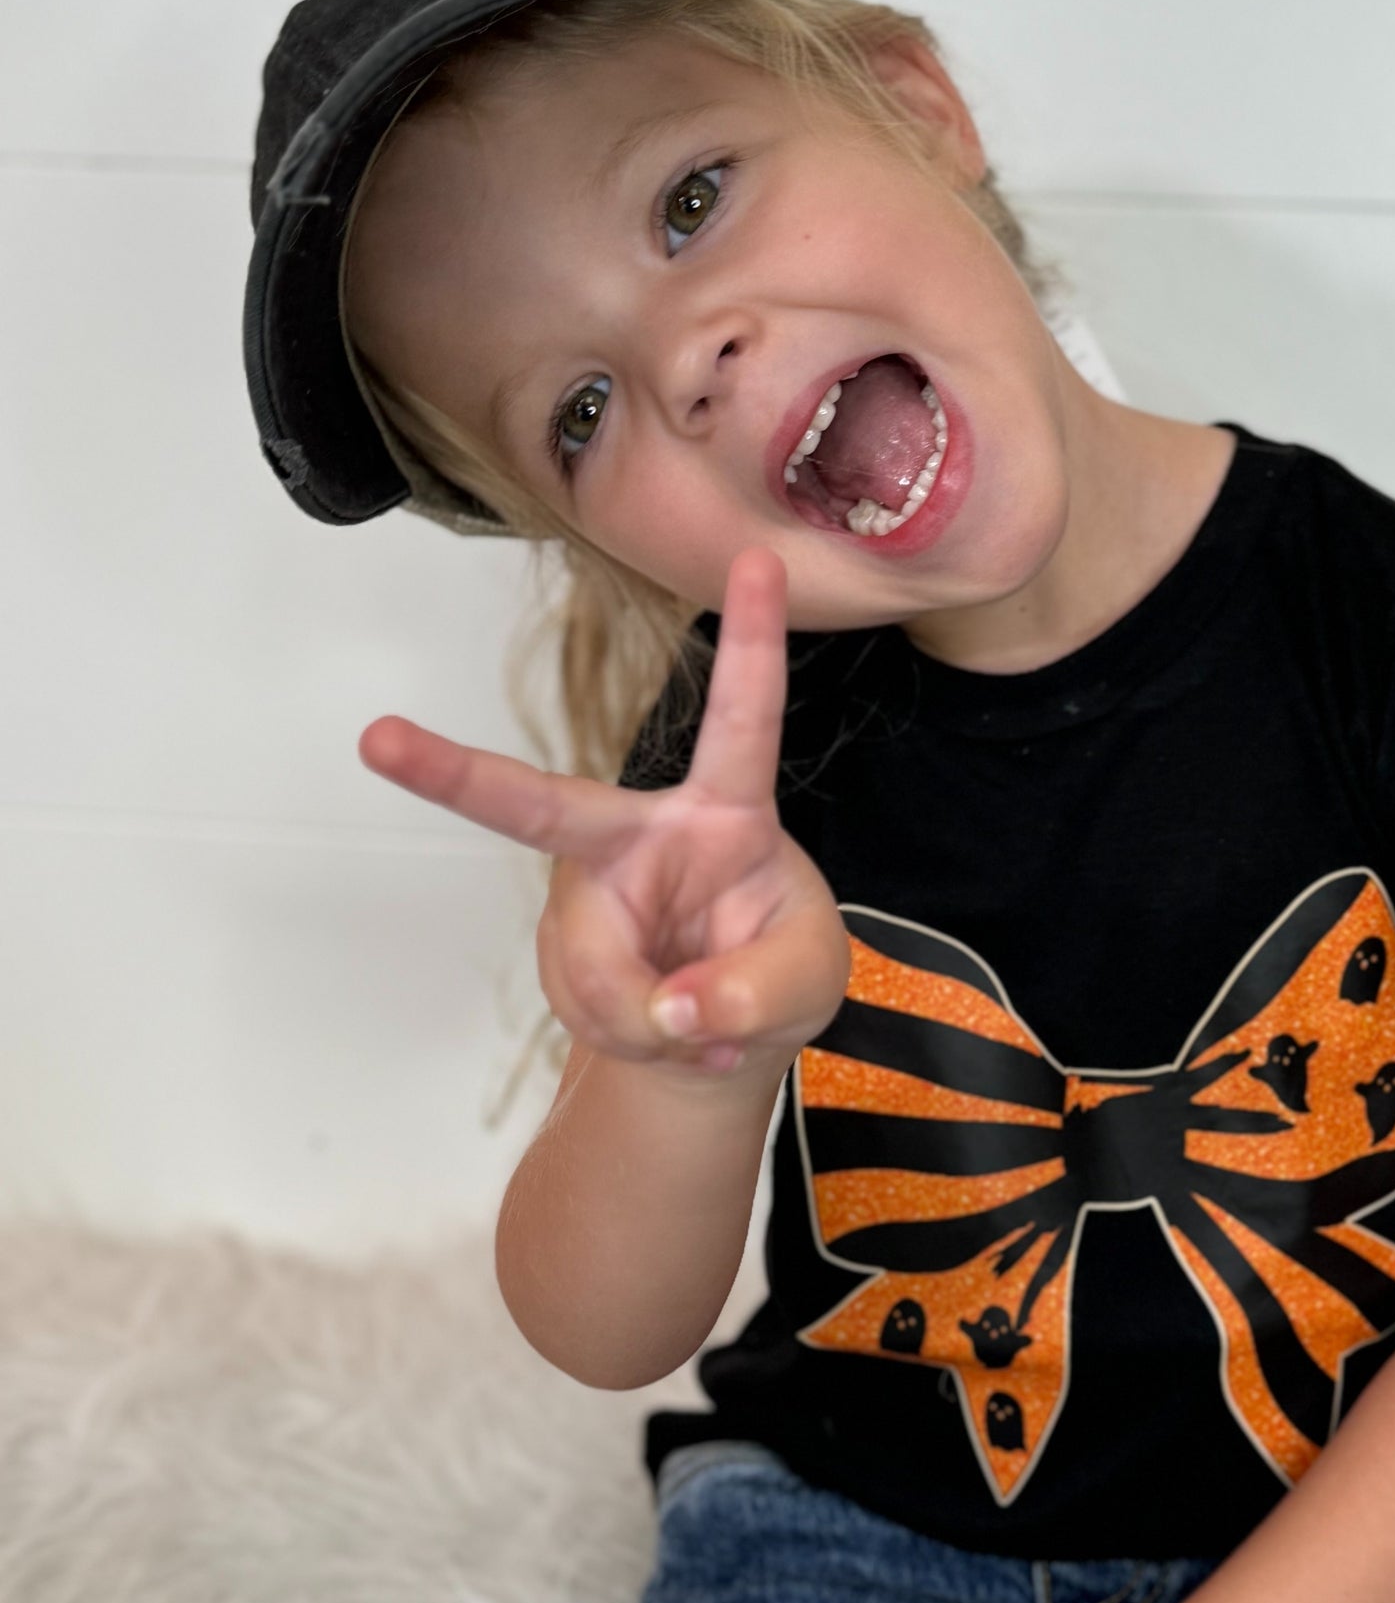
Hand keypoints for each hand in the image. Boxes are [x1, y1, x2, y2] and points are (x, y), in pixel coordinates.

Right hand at [357, 546, 851, 1074]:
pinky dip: (634, 1035)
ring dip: (652, 1014)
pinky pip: (589, 1005)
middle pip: (543, 805)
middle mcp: (641, 836)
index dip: (751, 641)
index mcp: (724, 812)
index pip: (743, 719)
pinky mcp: (564, 951)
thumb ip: (760, 990)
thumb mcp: (809, 982)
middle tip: (378, 741)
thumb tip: (676, 1010)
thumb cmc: (776, 972)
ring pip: (595, 964)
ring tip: (698, 1023)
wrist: (719, 1042)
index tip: (759, 560)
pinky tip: (661, 1028)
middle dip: (456, 774)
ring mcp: (590, 896)